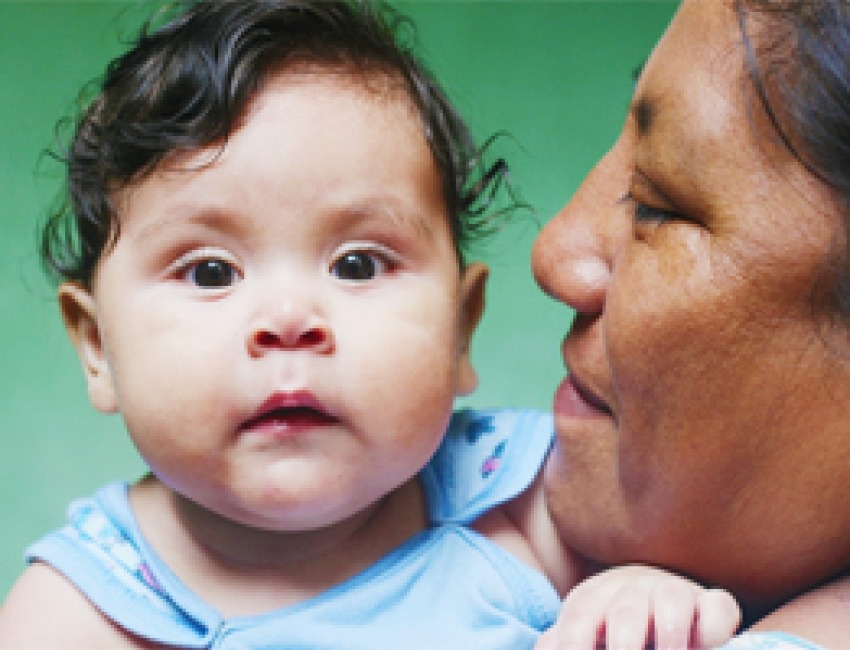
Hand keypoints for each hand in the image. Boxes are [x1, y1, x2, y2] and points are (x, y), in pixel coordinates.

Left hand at [534, 564, 740, 649]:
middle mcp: (632, 590)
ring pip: (673, 598)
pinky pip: (718, 605)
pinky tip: (707, 645)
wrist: (647, 590)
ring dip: (670, 633)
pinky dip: (714, 624)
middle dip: (625, 644)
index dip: (574, 644)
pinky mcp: (709, 603)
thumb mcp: (579, 631)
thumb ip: (558, 643)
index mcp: (593, 598)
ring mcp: (672, 592)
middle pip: (626, 611)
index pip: (578, 619)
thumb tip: (545, 649)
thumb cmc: (605, 623)